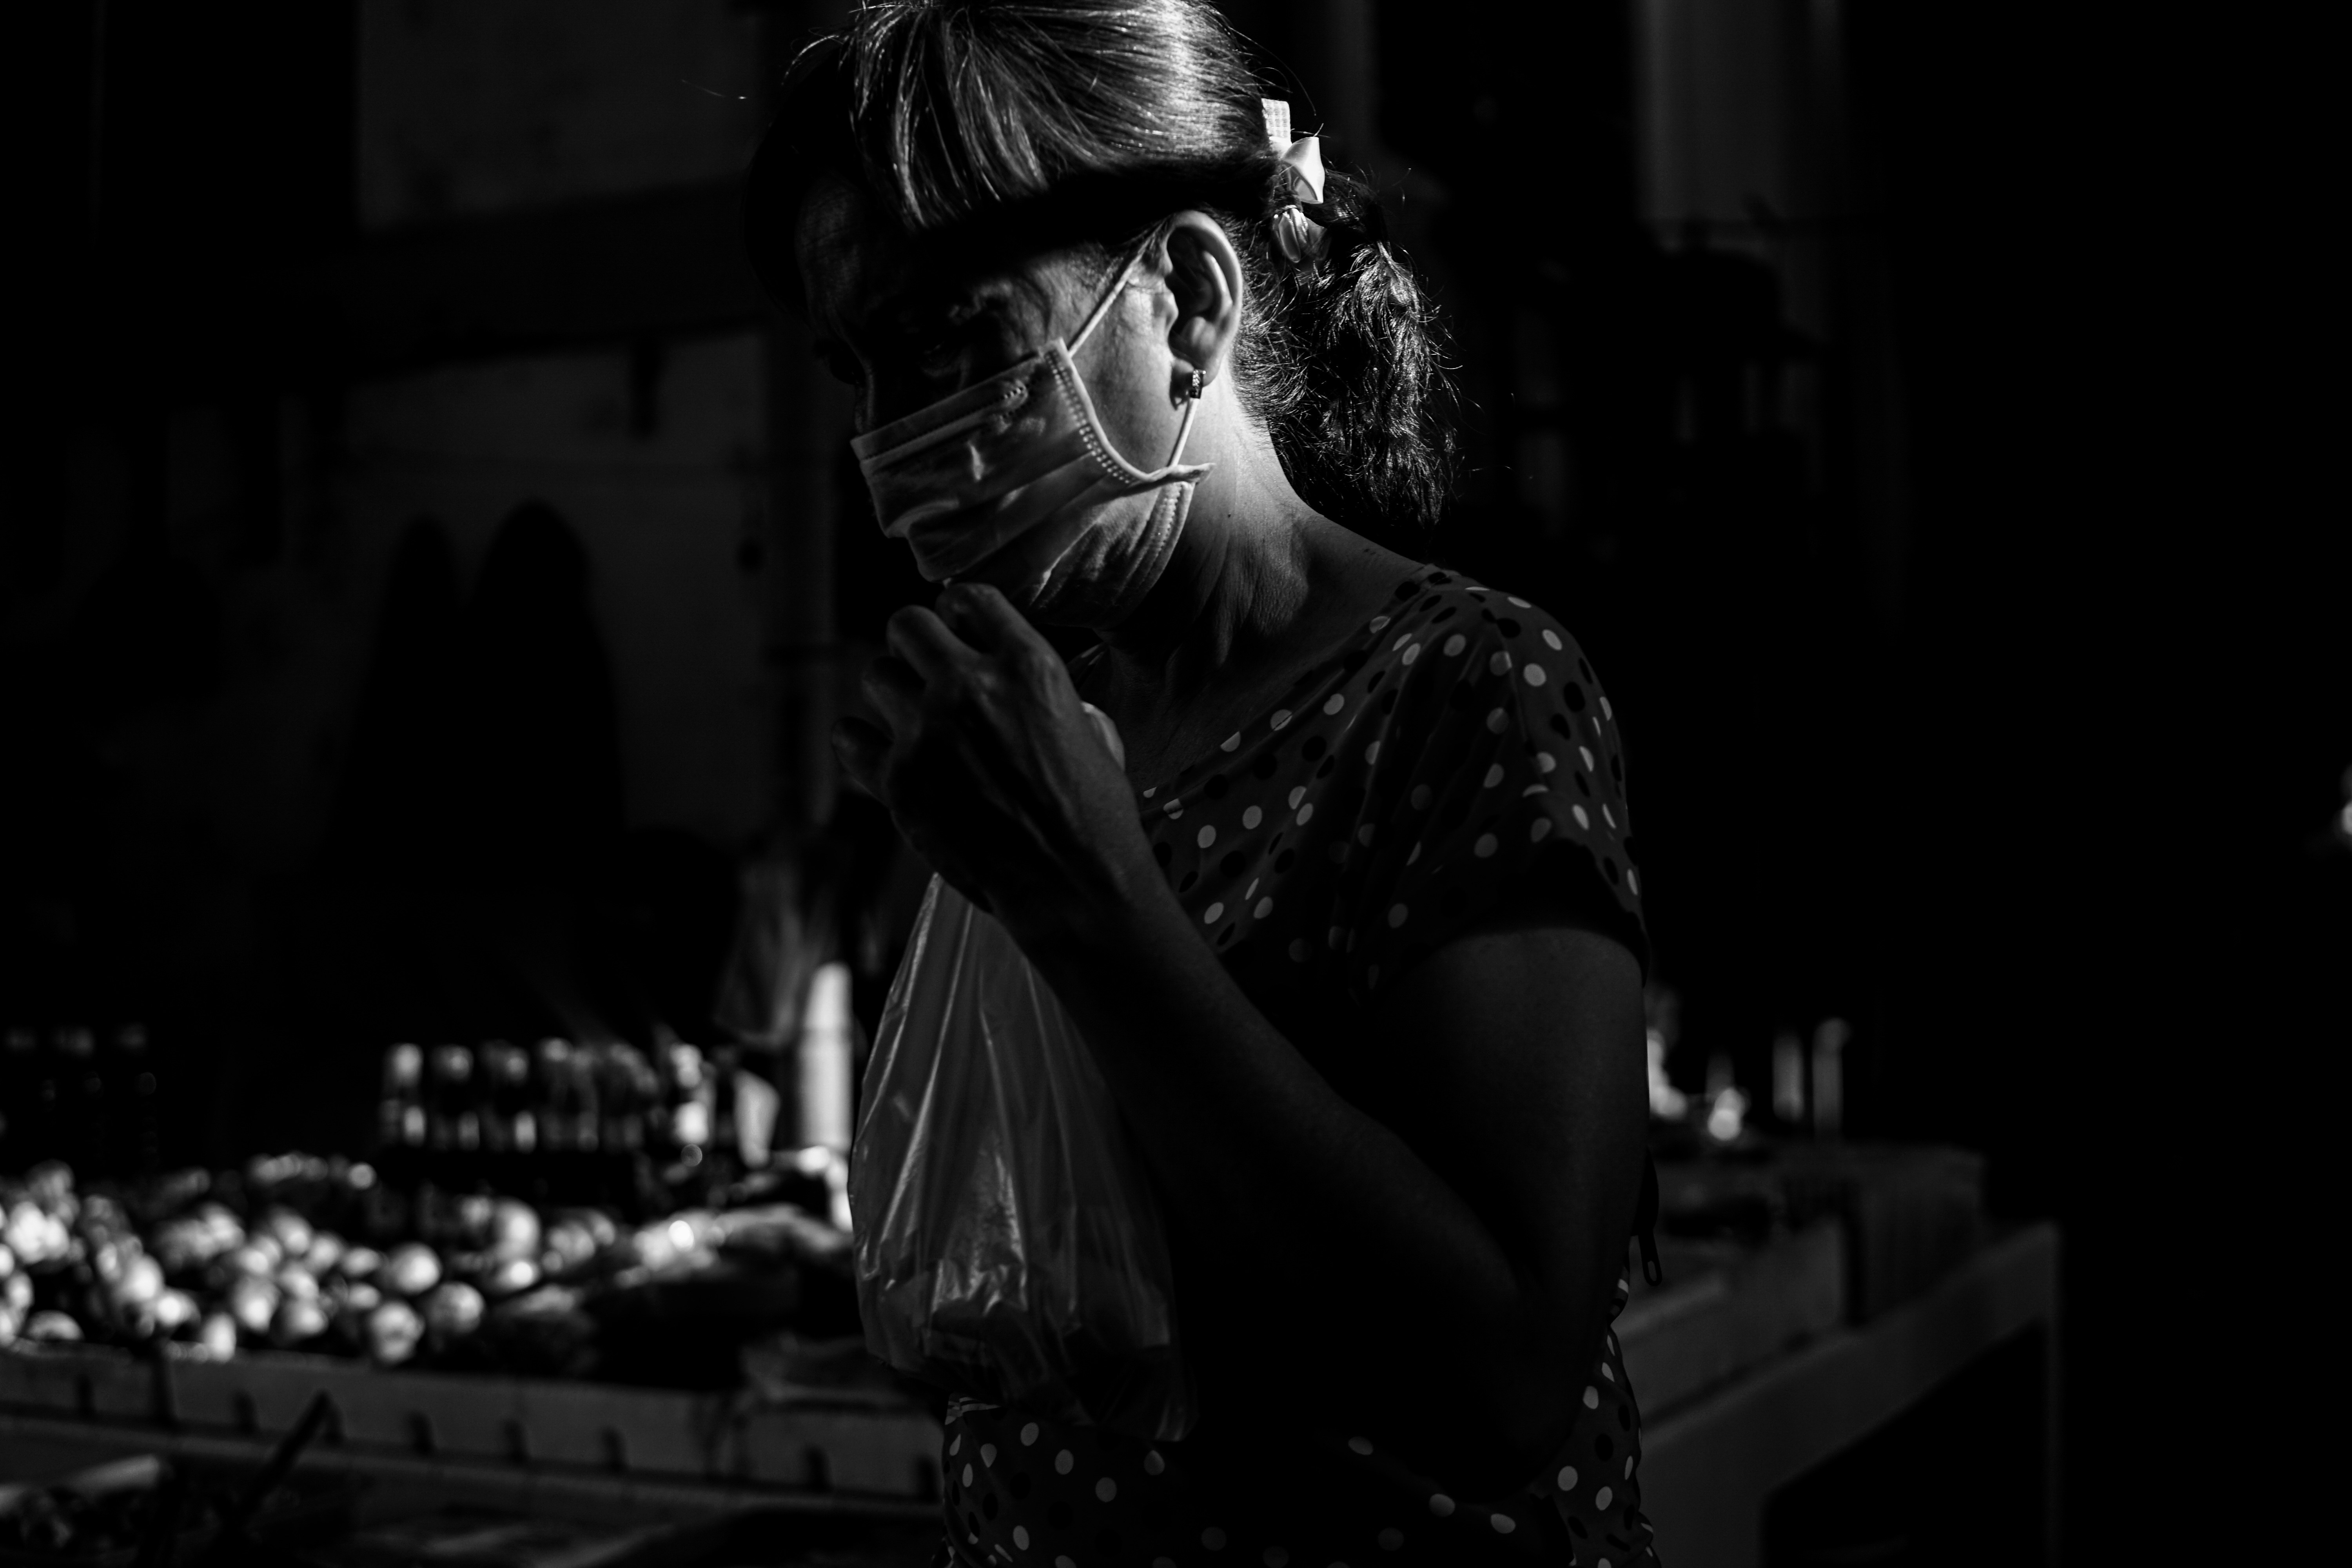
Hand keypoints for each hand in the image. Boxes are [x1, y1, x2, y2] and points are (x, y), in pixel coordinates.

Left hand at [832, 583, 1146, 936]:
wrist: (1072, 886)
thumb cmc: (1093, 816)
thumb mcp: (1089, 730)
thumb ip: (1041, 694)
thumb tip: (1008, 686)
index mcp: (1028, 666)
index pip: (967, 598)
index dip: (958, 615)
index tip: (958, 635)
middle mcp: (970, 687)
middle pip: (906, 624)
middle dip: (916, 647)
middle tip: (927, 676)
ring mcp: (927, 733)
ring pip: (874, 674)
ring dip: (892, 695)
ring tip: (913, 724)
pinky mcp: (897, 782)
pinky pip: (848, 735)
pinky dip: (861, 743)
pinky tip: (884, 757)